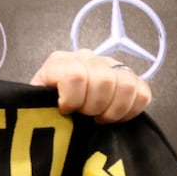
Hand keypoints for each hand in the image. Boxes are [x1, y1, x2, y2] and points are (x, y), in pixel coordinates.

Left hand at [29, 49, 150, 123]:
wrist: (53, 109)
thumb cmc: (42, 110)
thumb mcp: (33, 107)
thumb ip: (39, 106)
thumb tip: (58, 114)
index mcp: (59, 63)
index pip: (75, 76)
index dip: (73, 100)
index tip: (66, 111)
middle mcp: (86, 58)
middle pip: (103, 80)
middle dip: (94, 107)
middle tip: (84, 116)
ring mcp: (109, 65)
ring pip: (126, 84)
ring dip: (114, 109)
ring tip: (99, 117)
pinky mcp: (128, 77)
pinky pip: (143, 91)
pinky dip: (132, 109)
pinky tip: (115, 117)